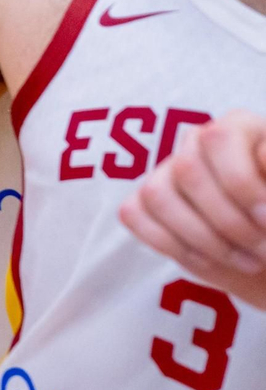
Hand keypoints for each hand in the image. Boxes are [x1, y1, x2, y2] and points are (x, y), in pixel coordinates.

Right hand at [121, 110, 265, 309]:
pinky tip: (211, 261)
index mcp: (238, 128)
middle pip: (186, 170)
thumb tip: (263, 158)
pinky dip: (172, 245)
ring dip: (203, 239)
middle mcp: (196, 144)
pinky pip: (135, 216)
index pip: (219, 139)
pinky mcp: (144, 204)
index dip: (240, 182)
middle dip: (227, 221)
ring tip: (243, 259)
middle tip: (262, 249)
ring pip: (156, 195)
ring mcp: (166, 173)